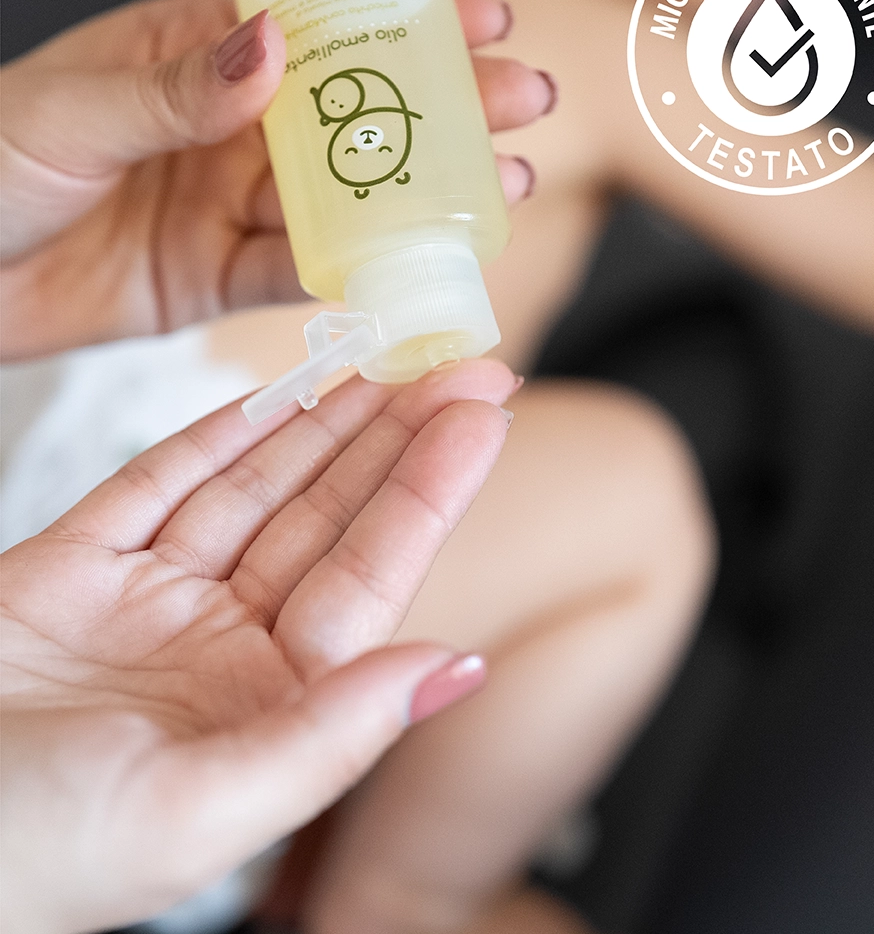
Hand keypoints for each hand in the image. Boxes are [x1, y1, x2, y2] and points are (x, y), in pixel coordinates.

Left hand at [0, 0, 550, 359]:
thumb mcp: (66, 112)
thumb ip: (171, 89)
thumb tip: (270, 47)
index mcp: (193, 53)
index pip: (316, 24)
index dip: (401, 19)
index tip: (480, 18)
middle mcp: (228, 126)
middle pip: (354, 112)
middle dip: (445, 107)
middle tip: (524, 105)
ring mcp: (233, 203)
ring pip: (348, 197)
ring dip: (427, 194)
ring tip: (507, 186)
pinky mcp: (224, 276)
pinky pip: (306, 274)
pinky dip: (363, 273)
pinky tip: (425, 263)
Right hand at [0, 358, 515, 933]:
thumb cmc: (33, 858)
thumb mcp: (197, 811)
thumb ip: (331, 736)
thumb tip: (457, 669)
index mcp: (269, 704)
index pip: (370, 576)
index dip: (429, 492)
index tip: (481, 417)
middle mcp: (223, 645)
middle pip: (327, 519)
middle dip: (395, 440)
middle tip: (461, 366)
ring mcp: (152, 600)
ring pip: (254, 489)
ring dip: (321, 423)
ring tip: (385, 362)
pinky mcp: (76, 565)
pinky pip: (157, 481)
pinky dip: (216, 433)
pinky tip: (279, 392)